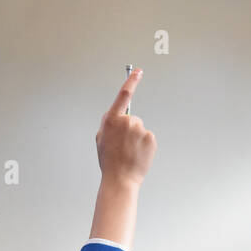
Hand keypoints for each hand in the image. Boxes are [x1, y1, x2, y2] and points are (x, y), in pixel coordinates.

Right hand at [96, 69, 155, 189]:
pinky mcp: (150, 138)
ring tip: (129, 153)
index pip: (124, 95)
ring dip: (137, 139)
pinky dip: (145, 146)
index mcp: (111, 120)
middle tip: (122, 146)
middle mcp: (126, 122)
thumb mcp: (100, 139)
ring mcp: (140, 130)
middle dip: (129, 129)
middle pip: (132, 118)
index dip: (132, 81)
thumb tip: (114, 114)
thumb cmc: (109, 162)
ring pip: (140, 130)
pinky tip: (137, 155)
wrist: (120, 179)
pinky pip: (148, 138)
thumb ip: (108, 123)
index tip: (138, 72)